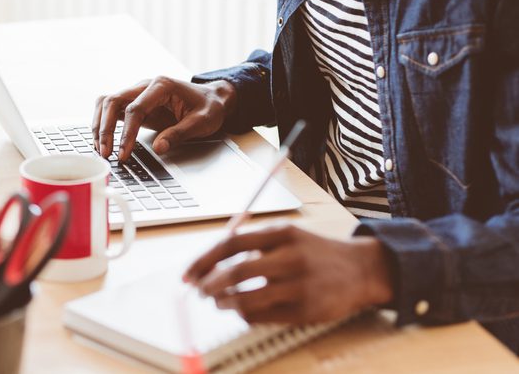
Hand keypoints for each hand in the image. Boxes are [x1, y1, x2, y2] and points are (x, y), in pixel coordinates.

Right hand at [92, 77, 235, 160]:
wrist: (212, 98)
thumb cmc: (208, 107)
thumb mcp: (202, 122)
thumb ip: (179, 134)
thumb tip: (159, 148)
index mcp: (161, 86)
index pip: (135, 109)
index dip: (126, 133)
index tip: (123, 152)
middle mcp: (145, 86)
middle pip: (113, 101)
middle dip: (105, 128)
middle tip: (105, 153)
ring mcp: (137, 93)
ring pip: (106, 103)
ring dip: (99, 125)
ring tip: (100, 149)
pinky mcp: (135, 103)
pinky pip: (112, 110)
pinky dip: (103, 124)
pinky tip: (103, 141)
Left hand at [183, 225, 393, 324]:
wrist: (360, 269)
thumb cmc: (313, 252)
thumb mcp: (286, 235)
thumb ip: (252, 244)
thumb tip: (210, 263)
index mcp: (282, 232)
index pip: (231, 243)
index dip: (204, 260)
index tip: (188, 273)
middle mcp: (291, 256)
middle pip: (236, 271)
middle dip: (210, 284)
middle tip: (200, 291)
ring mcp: (300, 285)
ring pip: (247, 298)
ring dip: (225, 302)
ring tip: (219, 301)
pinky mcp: (306, 310)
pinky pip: (263, 317)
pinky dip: (245, 315)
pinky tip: (244, 310)